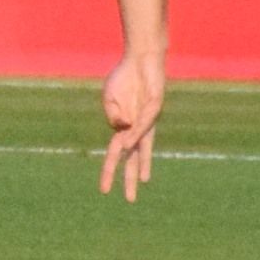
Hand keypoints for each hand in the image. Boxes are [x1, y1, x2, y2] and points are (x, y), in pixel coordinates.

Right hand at [98, 53, 163, 201]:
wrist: (140, 59)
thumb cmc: (124, 78)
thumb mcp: (109, 98)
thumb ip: (112, 116)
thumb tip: (121, 130)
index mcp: (125, 128)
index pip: (116, 155)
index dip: (110, 172)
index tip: (104, 192)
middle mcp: (139, 128)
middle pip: (135, 158)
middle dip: (132, 179)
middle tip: (131, 200)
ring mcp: (148, 120)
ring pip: (144, 145)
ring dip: (139, 162)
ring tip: (141, 180)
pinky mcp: (155, 107)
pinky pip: (143, 124)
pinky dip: (134, 135)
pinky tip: (127, 143)